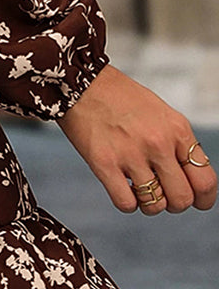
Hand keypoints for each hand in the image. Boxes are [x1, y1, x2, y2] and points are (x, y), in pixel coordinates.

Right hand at [60, 63, 216, 214]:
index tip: (197, 202)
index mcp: (177, 130)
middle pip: (182, 199)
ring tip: (139, 189)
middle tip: (163, 195)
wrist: (82, 83)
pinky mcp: (104, 164)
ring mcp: (131, 155)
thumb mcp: (161, 114)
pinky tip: (122, 188)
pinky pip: (126, 204)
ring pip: (155, 205)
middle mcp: (158, 143)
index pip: (205, 181)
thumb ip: (177, 144)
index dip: (204, 199)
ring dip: (149, 204)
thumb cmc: (120, 97)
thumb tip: (187, 178)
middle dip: (174, 204)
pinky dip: (128, 203)